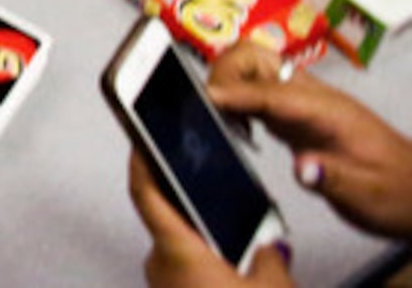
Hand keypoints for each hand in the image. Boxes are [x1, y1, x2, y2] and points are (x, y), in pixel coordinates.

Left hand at [128, 151, 294, 286]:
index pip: (145, 193)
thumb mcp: (272, 286)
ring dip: (209, 243)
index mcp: (175, 251)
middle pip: (171, 220)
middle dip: (199, 210)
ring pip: (183, 250)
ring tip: (246, 245)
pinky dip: (209, 266)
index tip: (142, 140)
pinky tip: (239, 272)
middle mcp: (160, 266)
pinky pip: (187, 272)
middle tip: (224, 199)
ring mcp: (163, 285)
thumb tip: (269, 248)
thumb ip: (270, 256)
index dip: (141, 161)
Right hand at [209, 41, 411, 238]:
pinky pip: (255, 89)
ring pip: (251, 66)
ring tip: (216, 118)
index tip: (205, 100)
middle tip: (208, 110)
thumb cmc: (396, 194)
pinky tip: (232, 125)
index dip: (236, 93)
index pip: (272, 91)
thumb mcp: (370, 196)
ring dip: (225, 81)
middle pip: (255, 56)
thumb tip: (302, 169)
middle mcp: (312, 98)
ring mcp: (302, 103)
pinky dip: (234, 97)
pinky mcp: (294, 115)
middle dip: (224, 73)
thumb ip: (334, 180)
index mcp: (329, 111)